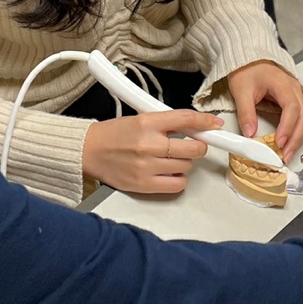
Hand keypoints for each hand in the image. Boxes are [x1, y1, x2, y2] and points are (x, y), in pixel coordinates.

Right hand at [83, 109, 222, 195]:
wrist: (89, 151)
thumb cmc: (113, 135)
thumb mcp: (140, 119)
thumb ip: (167, 122)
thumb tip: (195, 125)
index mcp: (147, 122)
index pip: (186, 119)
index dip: (205, 122)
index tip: (214, 124)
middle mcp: (149, 144)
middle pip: (193, 147)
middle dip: (198, 145)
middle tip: (193, 144)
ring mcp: (147, 166)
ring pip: (187, 166)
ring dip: (184, 162)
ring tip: (171, 158)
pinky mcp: (144, 184)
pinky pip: (177, 184)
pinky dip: (178, 179)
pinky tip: (169, 172)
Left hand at [227, 61, 302, 162]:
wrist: (249, 58)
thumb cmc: (247, 69)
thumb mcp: (241, 90)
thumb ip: (246, 113)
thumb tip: (250, 133)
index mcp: (282, 83)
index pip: (292, 108)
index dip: (287, 127)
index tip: (279, 142)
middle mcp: (294, 88)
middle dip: (296, 138)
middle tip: (284, 155)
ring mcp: (297, 94)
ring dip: (298, 137)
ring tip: (286, 152)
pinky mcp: (295, 99)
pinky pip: (302, 117)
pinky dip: (297, 131)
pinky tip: (288, 141)